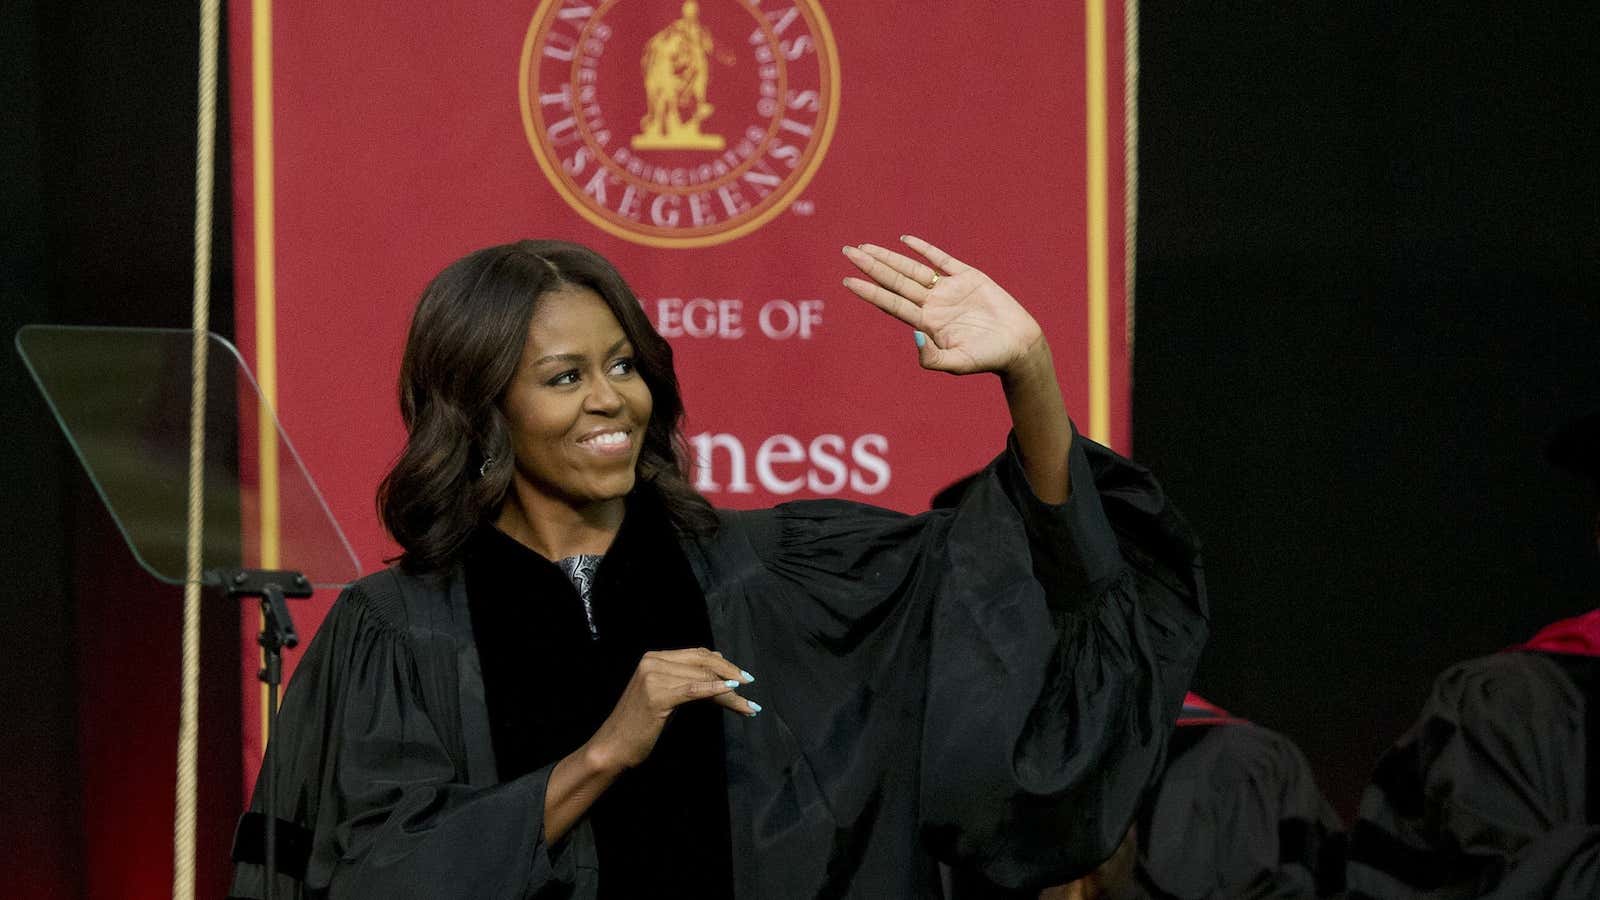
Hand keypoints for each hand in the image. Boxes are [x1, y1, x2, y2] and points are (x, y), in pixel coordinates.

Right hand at [586, 648, 756, 772]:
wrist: (612, 747)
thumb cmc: (638, 726)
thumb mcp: (665, 697)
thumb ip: (686, 681)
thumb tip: (720, 670)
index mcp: (654, 658)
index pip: (697, 655)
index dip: (723, 665)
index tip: (743, 678)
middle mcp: (653, 661)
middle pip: (703, 662)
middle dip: (731, 673)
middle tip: (751, 687)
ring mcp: (653, 676)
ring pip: (702, 678)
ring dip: (730, 692)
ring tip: (747, 705)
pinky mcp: (657, 695)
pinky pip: (693, 690)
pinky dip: (715, 690)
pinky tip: (732, 692)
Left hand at [842, 235, 1044, 376]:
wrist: (1018, 345)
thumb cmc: (987, 359)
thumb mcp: (957, 364)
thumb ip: (932, 358)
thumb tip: (915, 335)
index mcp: (926, 323)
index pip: (891, 303)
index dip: (869, 291)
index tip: (847, 281)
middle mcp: (932, 304)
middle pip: (895, 281)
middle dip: (871, 267)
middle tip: (846, 251)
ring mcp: (948, 289)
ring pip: (912, 269)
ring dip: (889, 257)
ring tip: (865, 247)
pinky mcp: (968, 277)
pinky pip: (941, 259)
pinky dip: (924, 249)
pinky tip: (905, 240)